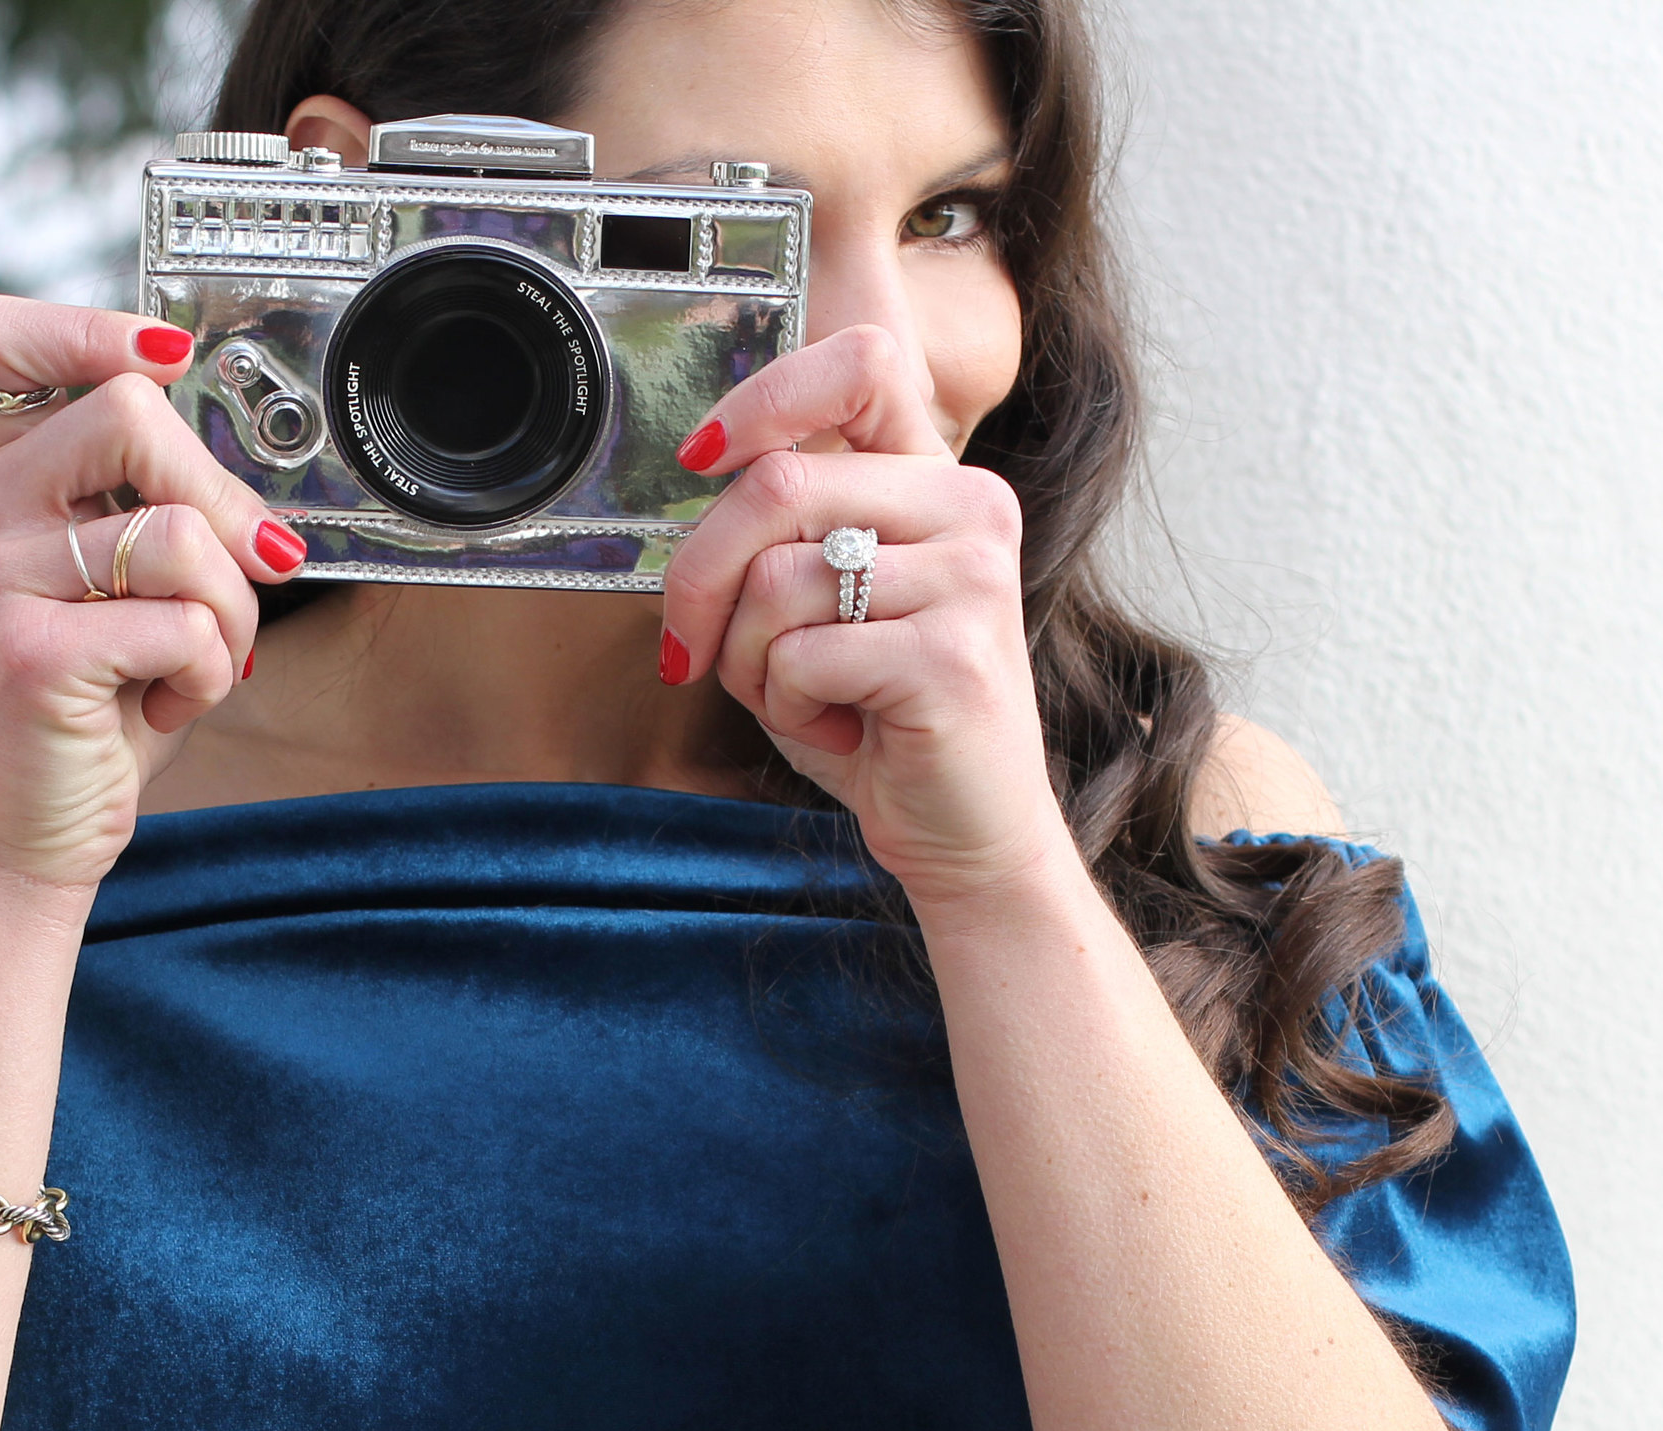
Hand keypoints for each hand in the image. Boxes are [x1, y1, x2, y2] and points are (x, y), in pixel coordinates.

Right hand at [0, 297, 310, 891]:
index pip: (2, 341)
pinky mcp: (32, 654)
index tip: (168, 357)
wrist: (28, 839)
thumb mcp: (124, 595)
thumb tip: (259, 488)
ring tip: (194, 666)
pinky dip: (209, 675)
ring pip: (181, 533)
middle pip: (132, 413)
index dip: (92, 328)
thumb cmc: (92, 717)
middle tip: (255, 570)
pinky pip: (184, 624)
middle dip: (226, 501)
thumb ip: (158, 515)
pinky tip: (164, 707)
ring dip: (230, 613)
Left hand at [658, 325, 1074, 908]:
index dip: (763, 397)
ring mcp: (970, 580)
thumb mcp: (822, 608)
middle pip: (776, 488)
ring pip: (776, 581)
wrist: (967, 834)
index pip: (860, 363)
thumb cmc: (879, 722)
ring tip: (802, 699)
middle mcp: (969, 510)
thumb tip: (696, 480)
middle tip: (692, 652)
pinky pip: (799, 656)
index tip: (701, 457)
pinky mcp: (950, 657)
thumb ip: (780, 535)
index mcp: (939, 481)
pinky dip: (784, 708)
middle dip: (699, 580)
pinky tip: (837, 730)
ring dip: (747, 662)